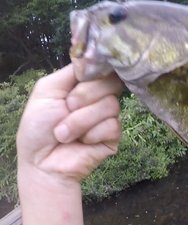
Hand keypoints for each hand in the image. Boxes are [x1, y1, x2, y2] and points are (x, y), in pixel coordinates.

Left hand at [17, 64, 122, 184]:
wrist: (42, 163)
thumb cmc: (38, 129)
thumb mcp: (46, 91)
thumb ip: (70, 72)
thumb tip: (94, 60)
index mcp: (83, 85)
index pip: (103, 68)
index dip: (97, 72)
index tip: (83, 80)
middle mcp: (98, 98)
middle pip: (111, 83)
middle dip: (84, 96)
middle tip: (67, 108)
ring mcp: (107, 118)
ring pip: (111, 106)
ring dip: (81, 121)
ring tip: (65, 134)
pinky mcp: (113, 137)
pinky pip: (112, 126)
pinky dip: (91, 134)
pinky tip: (82, 142)